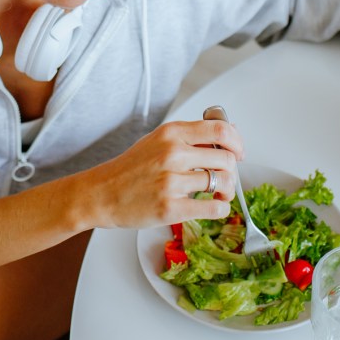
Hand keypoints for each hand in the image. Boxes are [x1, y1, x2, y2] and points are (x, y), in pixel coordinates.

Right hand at [84, 119, 243, 229]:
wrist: (101, 193)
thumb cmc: (130, 169)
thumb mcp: (157, 141)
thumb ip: (190, 137)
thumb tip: (228, 134)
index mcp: (171, 133)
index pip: (220, 130)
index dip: (237, 142)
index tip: (238, 152)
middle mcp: (172, 154)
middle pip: (226, 159)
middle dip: (233, 171)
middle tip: (225, 178)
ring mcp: (171, 181)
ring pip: (223, 183)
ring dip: (228, 191)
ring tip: (219, 194)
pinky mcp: (170, 208)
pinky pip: (213, 209)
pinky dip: (221, 209)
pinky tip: (213, 207)